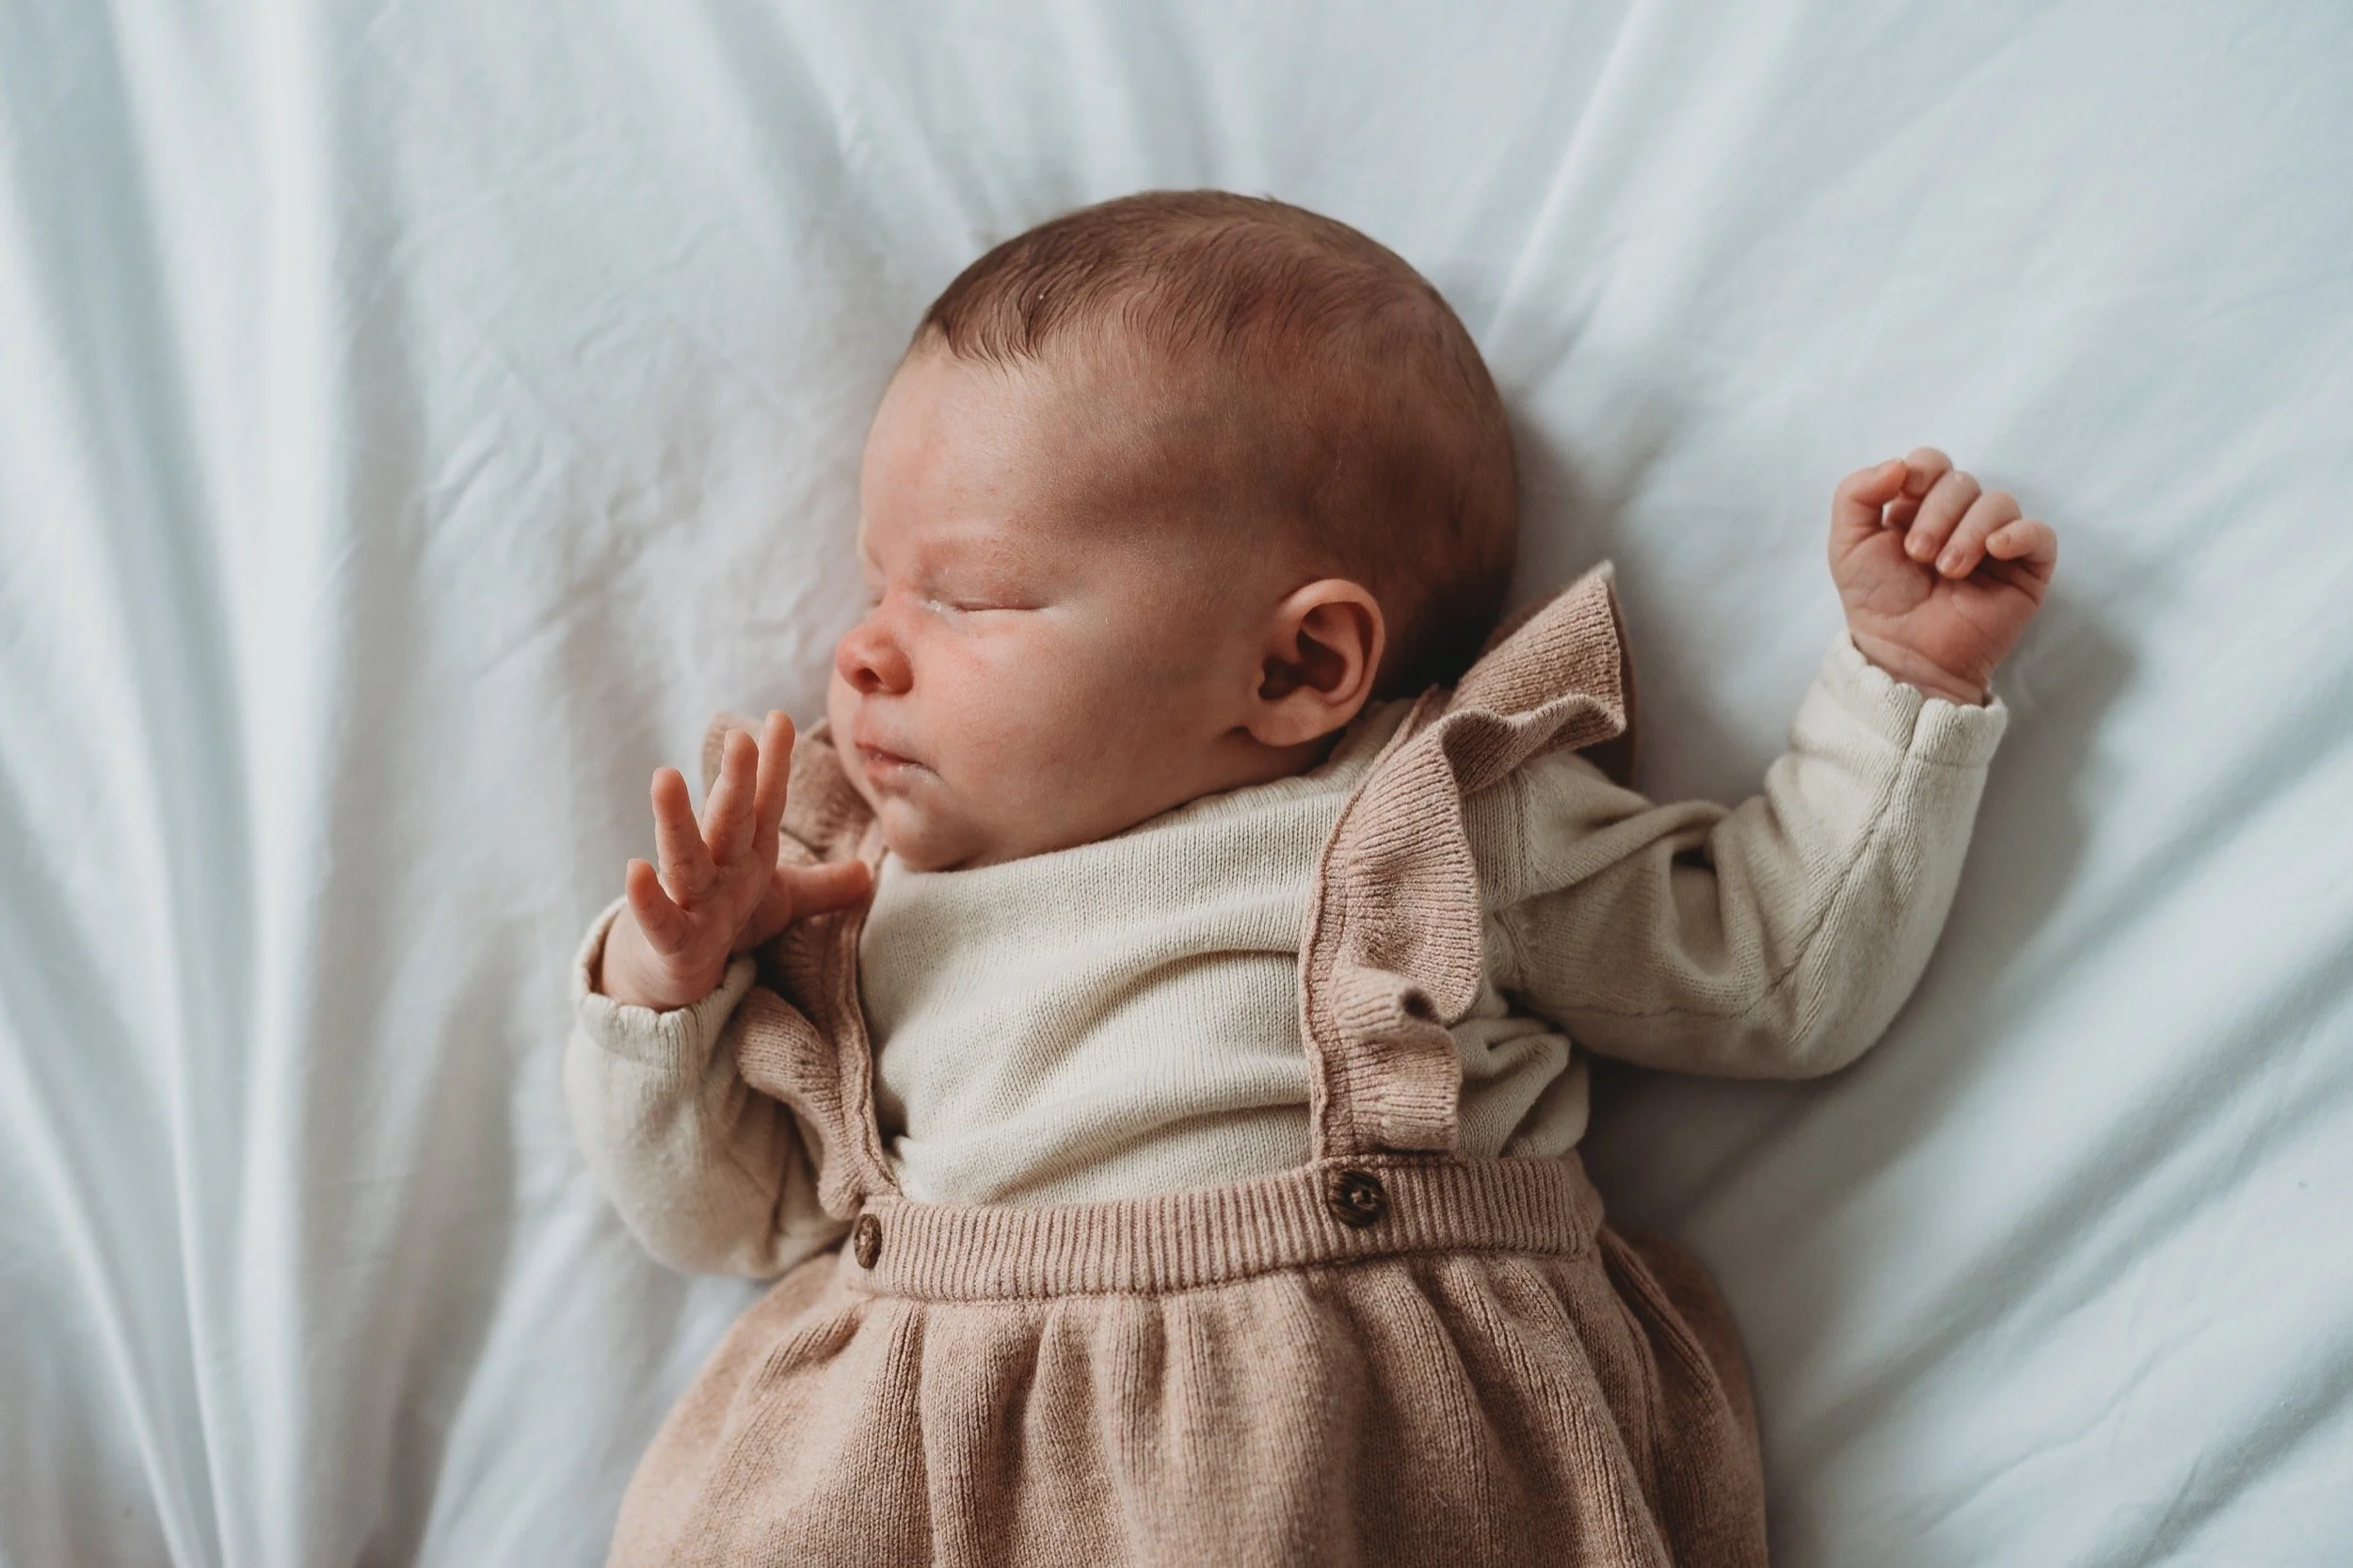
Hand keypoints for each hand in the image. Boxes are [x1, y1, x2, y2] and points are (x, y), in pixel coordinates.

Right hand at [600, 711, 873, 1009]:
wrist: (668, 972)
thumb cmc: (720, 924)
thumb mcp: (778, 903)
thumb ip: (821, 887)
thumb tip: (867, 873)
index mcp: (746, 854)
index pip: (765, 804)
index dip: (774, 765)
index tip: (781, 717)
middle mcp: (718, 868)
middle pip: (728, 820)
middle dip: (736, 781)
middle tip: (739, 737)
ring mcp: (691, 901)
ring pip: (685, 858)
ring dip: (675, 820)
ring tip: (664, 775)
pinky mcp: (671, 941)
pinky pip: (660, 919)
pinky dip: (648, 898)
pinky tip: (635, 868)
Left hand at [1828, 448, 2058, 704]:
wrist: (1905, 654)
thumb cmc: (1876, 602)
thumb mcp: (1847, 544)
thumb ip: (1855, 494)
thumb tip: (1898, 464)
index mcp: (1918, 508)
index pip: (1932, 463)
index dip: (1922, 469)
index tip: (1904, 492)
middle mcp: (1959, 519)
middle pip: (1962, 481)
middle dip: (1938, 513)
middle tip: (1919, 555)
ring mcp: (1995, 542)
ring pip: (1999, 502)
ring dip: (1969, 531)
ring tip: (1948, 571)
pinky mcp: (2026, 569)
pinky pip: (2040, 534)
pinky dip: (2018, 534)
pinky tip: (1994, 550)